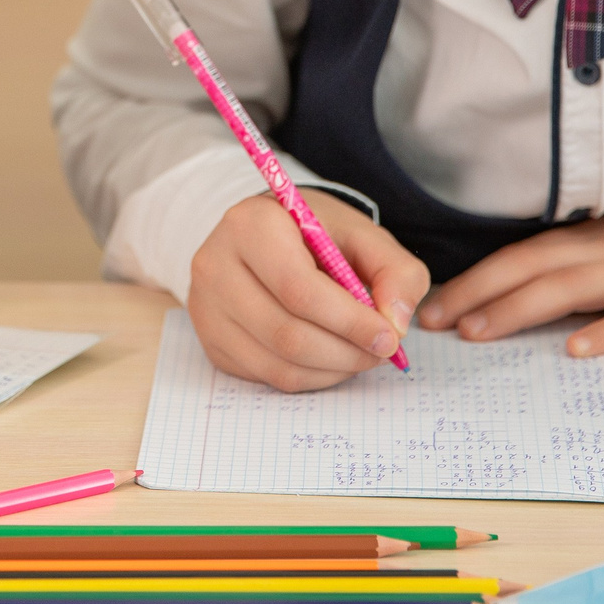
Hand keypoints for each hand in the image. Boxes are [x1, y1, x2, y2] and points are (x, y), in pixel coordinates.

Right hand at [187, 192, 428, 391]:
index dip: (349, 321)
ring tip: (360, 354)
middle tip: (383, 352)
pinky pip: (267, 376)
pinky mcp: (210, 340)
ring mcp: (206, 307)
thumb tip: (396, 324)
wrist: (267, 236)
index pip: (299, 289)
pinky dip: (311, 377)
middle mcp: (215, 265)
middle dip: (347, 352)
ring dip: (333, 369)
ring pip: (278, 363)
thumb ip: (396, 272)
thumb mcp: (364, 236)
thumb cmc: (317, 234)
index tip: (390, 337)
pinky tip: (330, 357)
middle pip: (287, 334)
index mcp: (251, 225)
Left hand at [415, 200, 603, 357]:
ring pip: (571, 288)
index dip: (474, 280)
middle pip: (532, 269)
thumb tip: (514, 303)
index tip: (431, 307)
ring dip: (520, 309)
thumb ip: (573, 271)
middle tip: (435, 323)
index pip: (519, 258)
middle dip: (478, 294)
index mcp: (588, 239)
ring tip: (480, 331)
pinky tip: (576, 349)